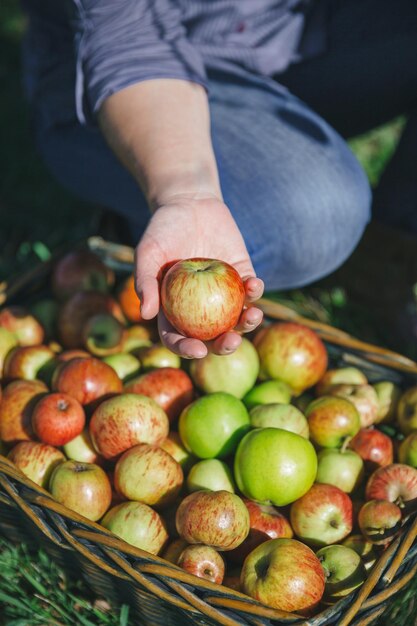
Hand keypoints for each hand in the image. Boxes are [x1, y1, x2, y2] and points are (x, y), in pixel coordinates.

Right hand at [135, 195, 263, 357]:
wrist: (189, 202)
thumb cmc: (163, 229)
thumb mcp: (148, 253)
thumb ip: (145, 282)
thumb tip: (145, 315)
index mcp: (173, 309)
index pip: (178, 337)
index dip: (187, 348)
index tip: (198, 350)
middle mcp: (199, 307)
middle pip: (213, 336)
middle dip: (224, 345)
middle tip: (230, 342)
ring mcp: (222, 294)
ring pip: (238, 318)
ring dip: (248, 323)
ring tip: (253, 317)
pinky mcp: (241, 276)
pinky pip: (250, 291)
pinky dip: (255, 291)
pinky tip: (254, 285)